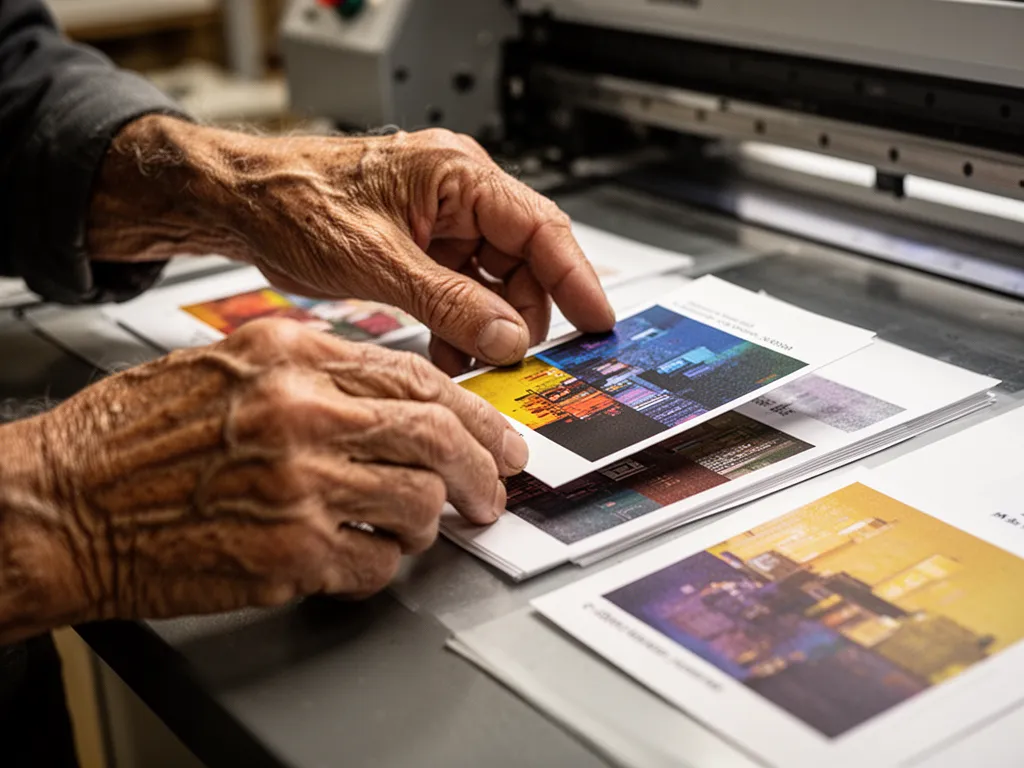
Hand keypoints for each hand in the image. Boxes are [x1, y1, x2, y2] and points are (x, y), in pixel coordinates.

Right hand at [0, 320, 526, 641]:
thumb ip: (314, 372)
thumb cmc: (131, 438)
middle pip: (436, 438)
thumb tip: (394, 397)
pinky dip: (381, 565)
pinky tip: (358, 557)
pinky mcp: (287, 554)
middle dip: (482, 472)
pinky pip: (376, 564)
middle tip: (492, 493)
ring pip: (418, 503)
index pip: (417, 380)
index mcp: (290, 358)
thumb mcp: (225, 365)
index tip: (498, 439)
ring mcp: (298, 485)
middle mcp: (301, 414)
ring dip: (427, 522)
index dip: (474, 415)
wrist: (57, 503)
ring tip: (410, 526)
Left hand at [87, 117, 614, 373]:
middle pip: (523, 263)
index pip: (540, 228)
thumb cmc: (294, 202)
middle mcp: (457, 196)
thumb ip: (448, 303)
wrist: (240, 204)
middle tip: (516, 361)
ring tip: (475, 363)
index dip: (576, 278)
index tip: (598, 321)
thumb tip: (507, 337)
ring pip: (494, 285)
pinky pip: (461, 294)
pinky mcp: (422, 250)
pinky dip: (461, 327)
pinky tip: (450, 355)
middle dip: (523, 316)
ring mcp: (441, 225)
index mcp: (457, 177)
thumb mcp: (377, 262)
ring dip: (490, 328)